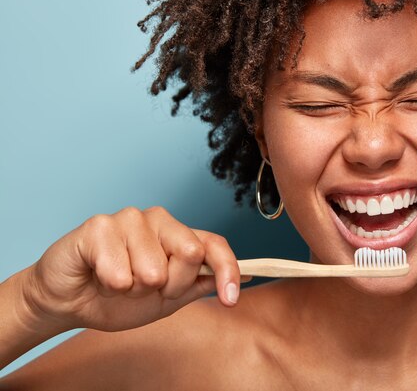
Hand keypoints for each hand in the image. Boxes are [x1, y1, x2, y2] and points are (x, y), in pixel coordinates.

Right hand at [20, 206, 241, 331]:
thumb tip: (245, 277)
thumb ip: (199, 285)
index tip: (229, 299)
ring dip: (134, 290)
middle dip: (170, 286)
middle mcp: (159, 220)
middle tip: (144, 288)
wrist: (68, 302)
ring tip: (117, 282)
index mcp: (178, 235)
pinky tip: (99, 276)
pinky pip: (120, 273)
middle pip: (190, 254)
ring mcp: (129, 218)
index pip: (213, 245)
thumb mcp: (166, 299)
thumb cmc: (116, 297)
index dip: (227, 271)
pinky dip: (110, 286)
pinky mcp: (99, 226)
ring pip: (153, 270)